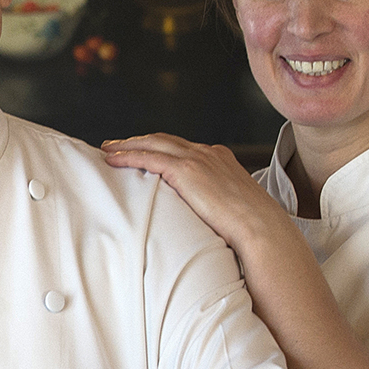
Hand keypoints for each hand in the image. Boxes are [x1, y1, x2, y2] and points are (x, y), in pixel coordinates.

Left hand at [100, 133, 289, 254]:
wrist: (260, 229)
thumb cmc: (250, 227)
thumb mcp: (232, 206)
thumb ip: (215, 200)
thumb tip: (205, 214)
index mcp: (219, 158)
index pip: (182, 147)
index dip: (159, 146)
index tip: (143, 150)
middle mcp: (207, 153)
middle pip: (164, 140)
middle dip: (138, 140)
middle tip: (115, 144)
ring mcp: (197, 159)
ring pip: (153, 143)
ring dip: (127, 144)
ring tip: (107, 149)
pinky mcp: (186, 170)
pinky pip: (149, 158)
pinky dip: (128, 155)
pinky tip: (113, 159)